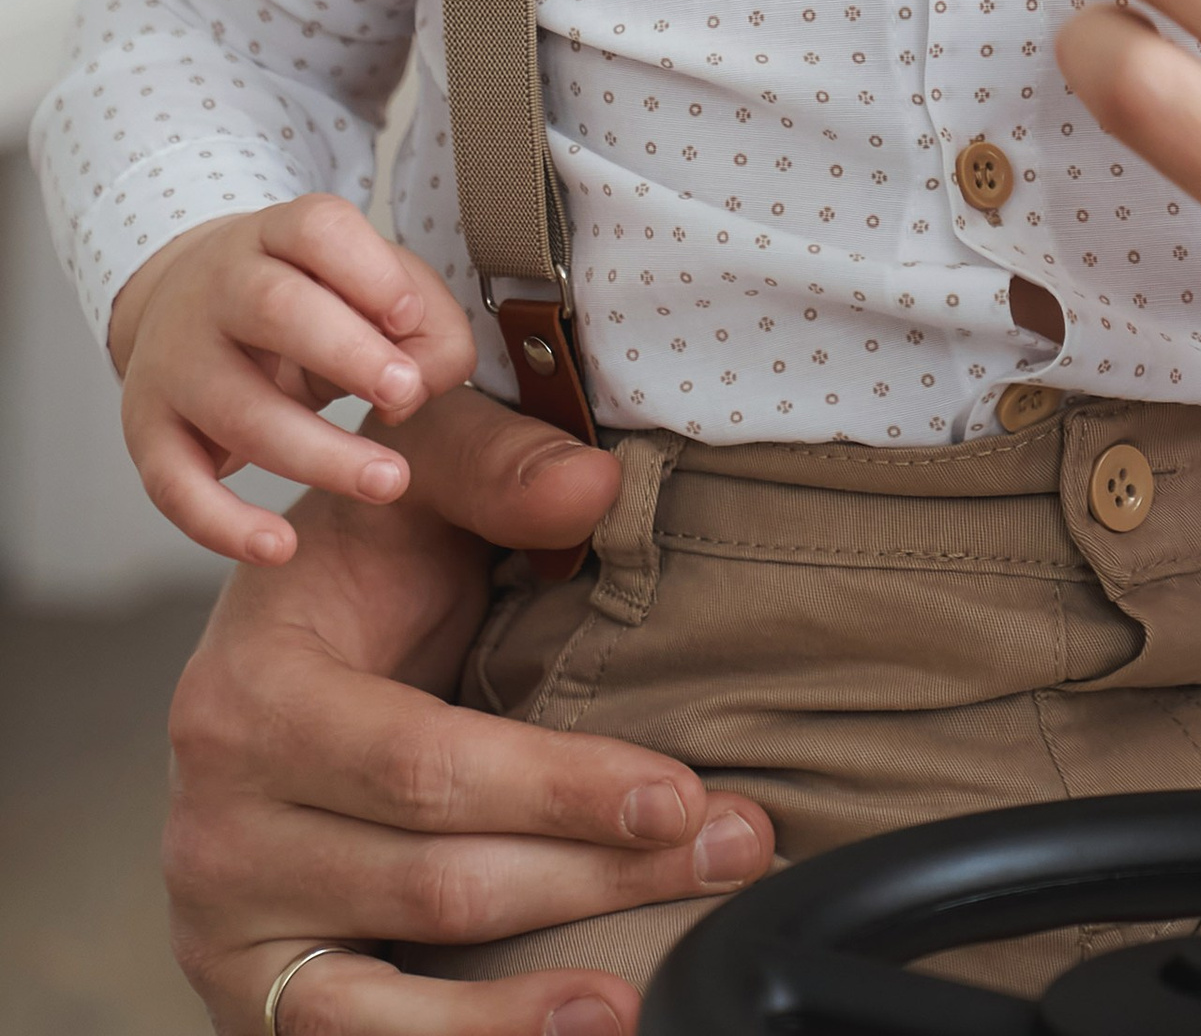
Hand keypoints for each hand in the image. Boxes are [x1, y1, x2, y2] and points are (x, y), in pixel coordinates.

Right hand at [111, 195, 481, 562]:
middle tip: (405, 395)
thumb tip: (423, 384)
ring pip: (237, 407)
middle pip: (274, 307)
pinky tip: (280, 546)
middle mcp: (216, 289)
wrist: (184, 306)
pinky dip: (223, 525)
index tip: (410, 316)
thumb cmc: (309, 302)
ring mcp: (175, 361)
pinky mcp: (150, 432)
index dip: (368, 271)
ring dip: (317, 452)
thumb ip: (426, 324)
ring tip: (388, 481)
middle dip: (347, 354)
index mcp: (276, 236)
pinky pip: (174, 486)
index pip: (316, 230)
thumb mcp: (371, 289)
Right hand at [165, 378, 775, 1035]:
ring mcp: (224, 922)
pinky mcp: (247, 988)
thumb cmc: (356, 561)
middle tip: (734, 850)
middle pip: (434, 881)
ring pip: (396, 987)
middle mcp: (217, 826)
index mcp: (253, 696)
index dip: (561, 789)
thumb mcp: (414, 478)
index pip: (428, 765)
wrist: (265, 644)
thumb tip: (596, 487)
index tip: (684, 795)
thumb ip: (498, 467)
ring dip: (530, 1002)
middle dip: (598, 874)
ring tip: (641, 997)